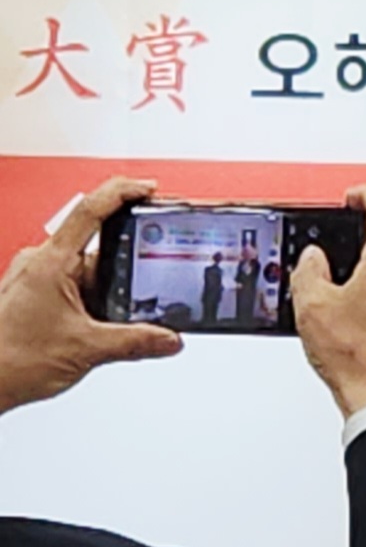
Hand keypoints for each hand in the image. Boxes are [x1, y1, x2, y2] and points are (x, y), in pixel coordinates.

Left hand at [0, 177, 181, 415]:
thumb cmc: (8, 357)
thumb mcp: (86, 350)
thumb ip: (135, 341)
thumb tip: (168, 338)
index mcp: (51, 262)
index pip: (91, 210)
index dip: (123, 192)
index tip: (148, 189)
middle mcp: (41, 263)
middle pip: (99, 250)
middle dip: (126, 270)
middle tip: (144, 290)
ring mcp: (36, 278)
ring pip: (88, 274)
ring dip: (107, 295)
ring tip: (107, 325)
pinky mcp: (34, 295)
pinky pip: (74, 289)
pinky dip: (92, 305)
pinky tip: (95, 330)